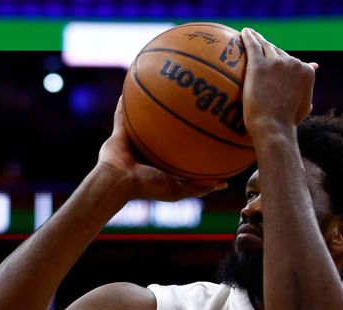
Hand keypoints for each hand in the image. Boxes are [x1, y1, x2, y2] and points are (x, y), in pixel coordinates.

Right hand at [97, 97, 227, 200]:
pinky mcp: (118, 134)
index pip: (176, 152)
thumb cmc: (147, 186)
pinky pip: (121, 115)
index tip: (203, 131)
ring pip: (142, 122)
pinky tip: (129, 87)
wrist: (119, 181)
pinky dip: (124, 103)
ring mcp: (131, 143)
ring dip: (148, 109)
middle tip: (187, 105)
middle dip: (171, 122)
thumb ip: (199, 187)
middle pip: (161, 133)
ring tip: (158, 92)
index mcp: (159, 166)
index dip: (188, 143)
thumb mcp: (178, 189)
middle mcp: (146, 153)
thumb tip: (223, 184)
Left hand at [240, 28, 317, 136]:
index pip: (293, 61)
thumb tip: (312, 98)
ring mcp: (276, 63)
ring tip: (250, 35)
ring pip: (265, 45)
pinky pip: (253, 46)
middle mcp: (293, 63)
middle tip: (259, 48)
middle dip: (269, 50)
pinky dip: (249, 37)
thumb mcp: (302, 110)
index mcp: (306, 72)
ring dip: (258, 39)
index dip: (284, 61)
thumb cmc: (285, 124)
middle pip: (278, 52)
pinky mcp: (259, 65)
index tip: (277, 61)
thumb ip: (307, 96)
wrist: (273, 128)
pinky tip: (243, 32)